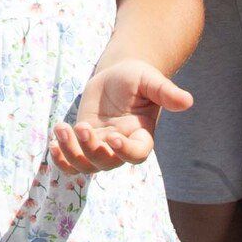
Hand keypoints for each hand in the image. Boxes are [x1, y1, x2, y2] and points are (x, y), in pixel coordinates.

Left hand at [51, 59, 192, 174]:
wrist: (117, 75)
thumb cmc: (137, 77)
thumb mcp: (150, 80)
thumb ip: (166, 92)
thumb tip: (188, 101)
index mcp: (141, 136)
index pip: (136, 155)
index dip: (124, 152)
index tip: (112, 136)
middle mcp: (121, 147)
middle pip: (106, 163)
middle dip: (91, 150)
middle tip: (81, 127)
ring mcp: (101, 147)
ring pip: (86, 166)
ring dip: (71, 153)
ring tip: (61, 129)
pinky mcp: (83, 141)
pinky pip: (71, 161)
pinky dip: (61, 159)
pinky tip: (54, 142)